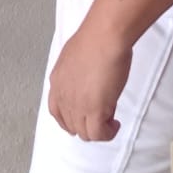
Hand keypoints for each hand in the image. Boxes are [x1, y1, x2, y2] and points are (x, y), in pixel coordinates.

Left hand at [48, 23, 131, 140]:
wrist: (105, 37)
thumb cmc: (95, 38)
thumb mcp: (74, 56)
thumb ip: (75, 73)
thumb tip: (85, 79)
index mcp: (57, 82)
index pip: (56, 111)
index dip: (70, 119)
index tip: (82, 118)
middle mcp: (63, 96)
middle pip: (71, 125)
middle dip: (87, 124)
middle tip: (102, 117)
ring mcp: (77, 105)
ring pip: (85, 133)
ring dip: (98, 130)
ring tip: (110, 121)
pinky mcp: (95, 110)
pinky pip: (99, 134)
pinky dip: (108, 133)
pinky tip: (115, 124)